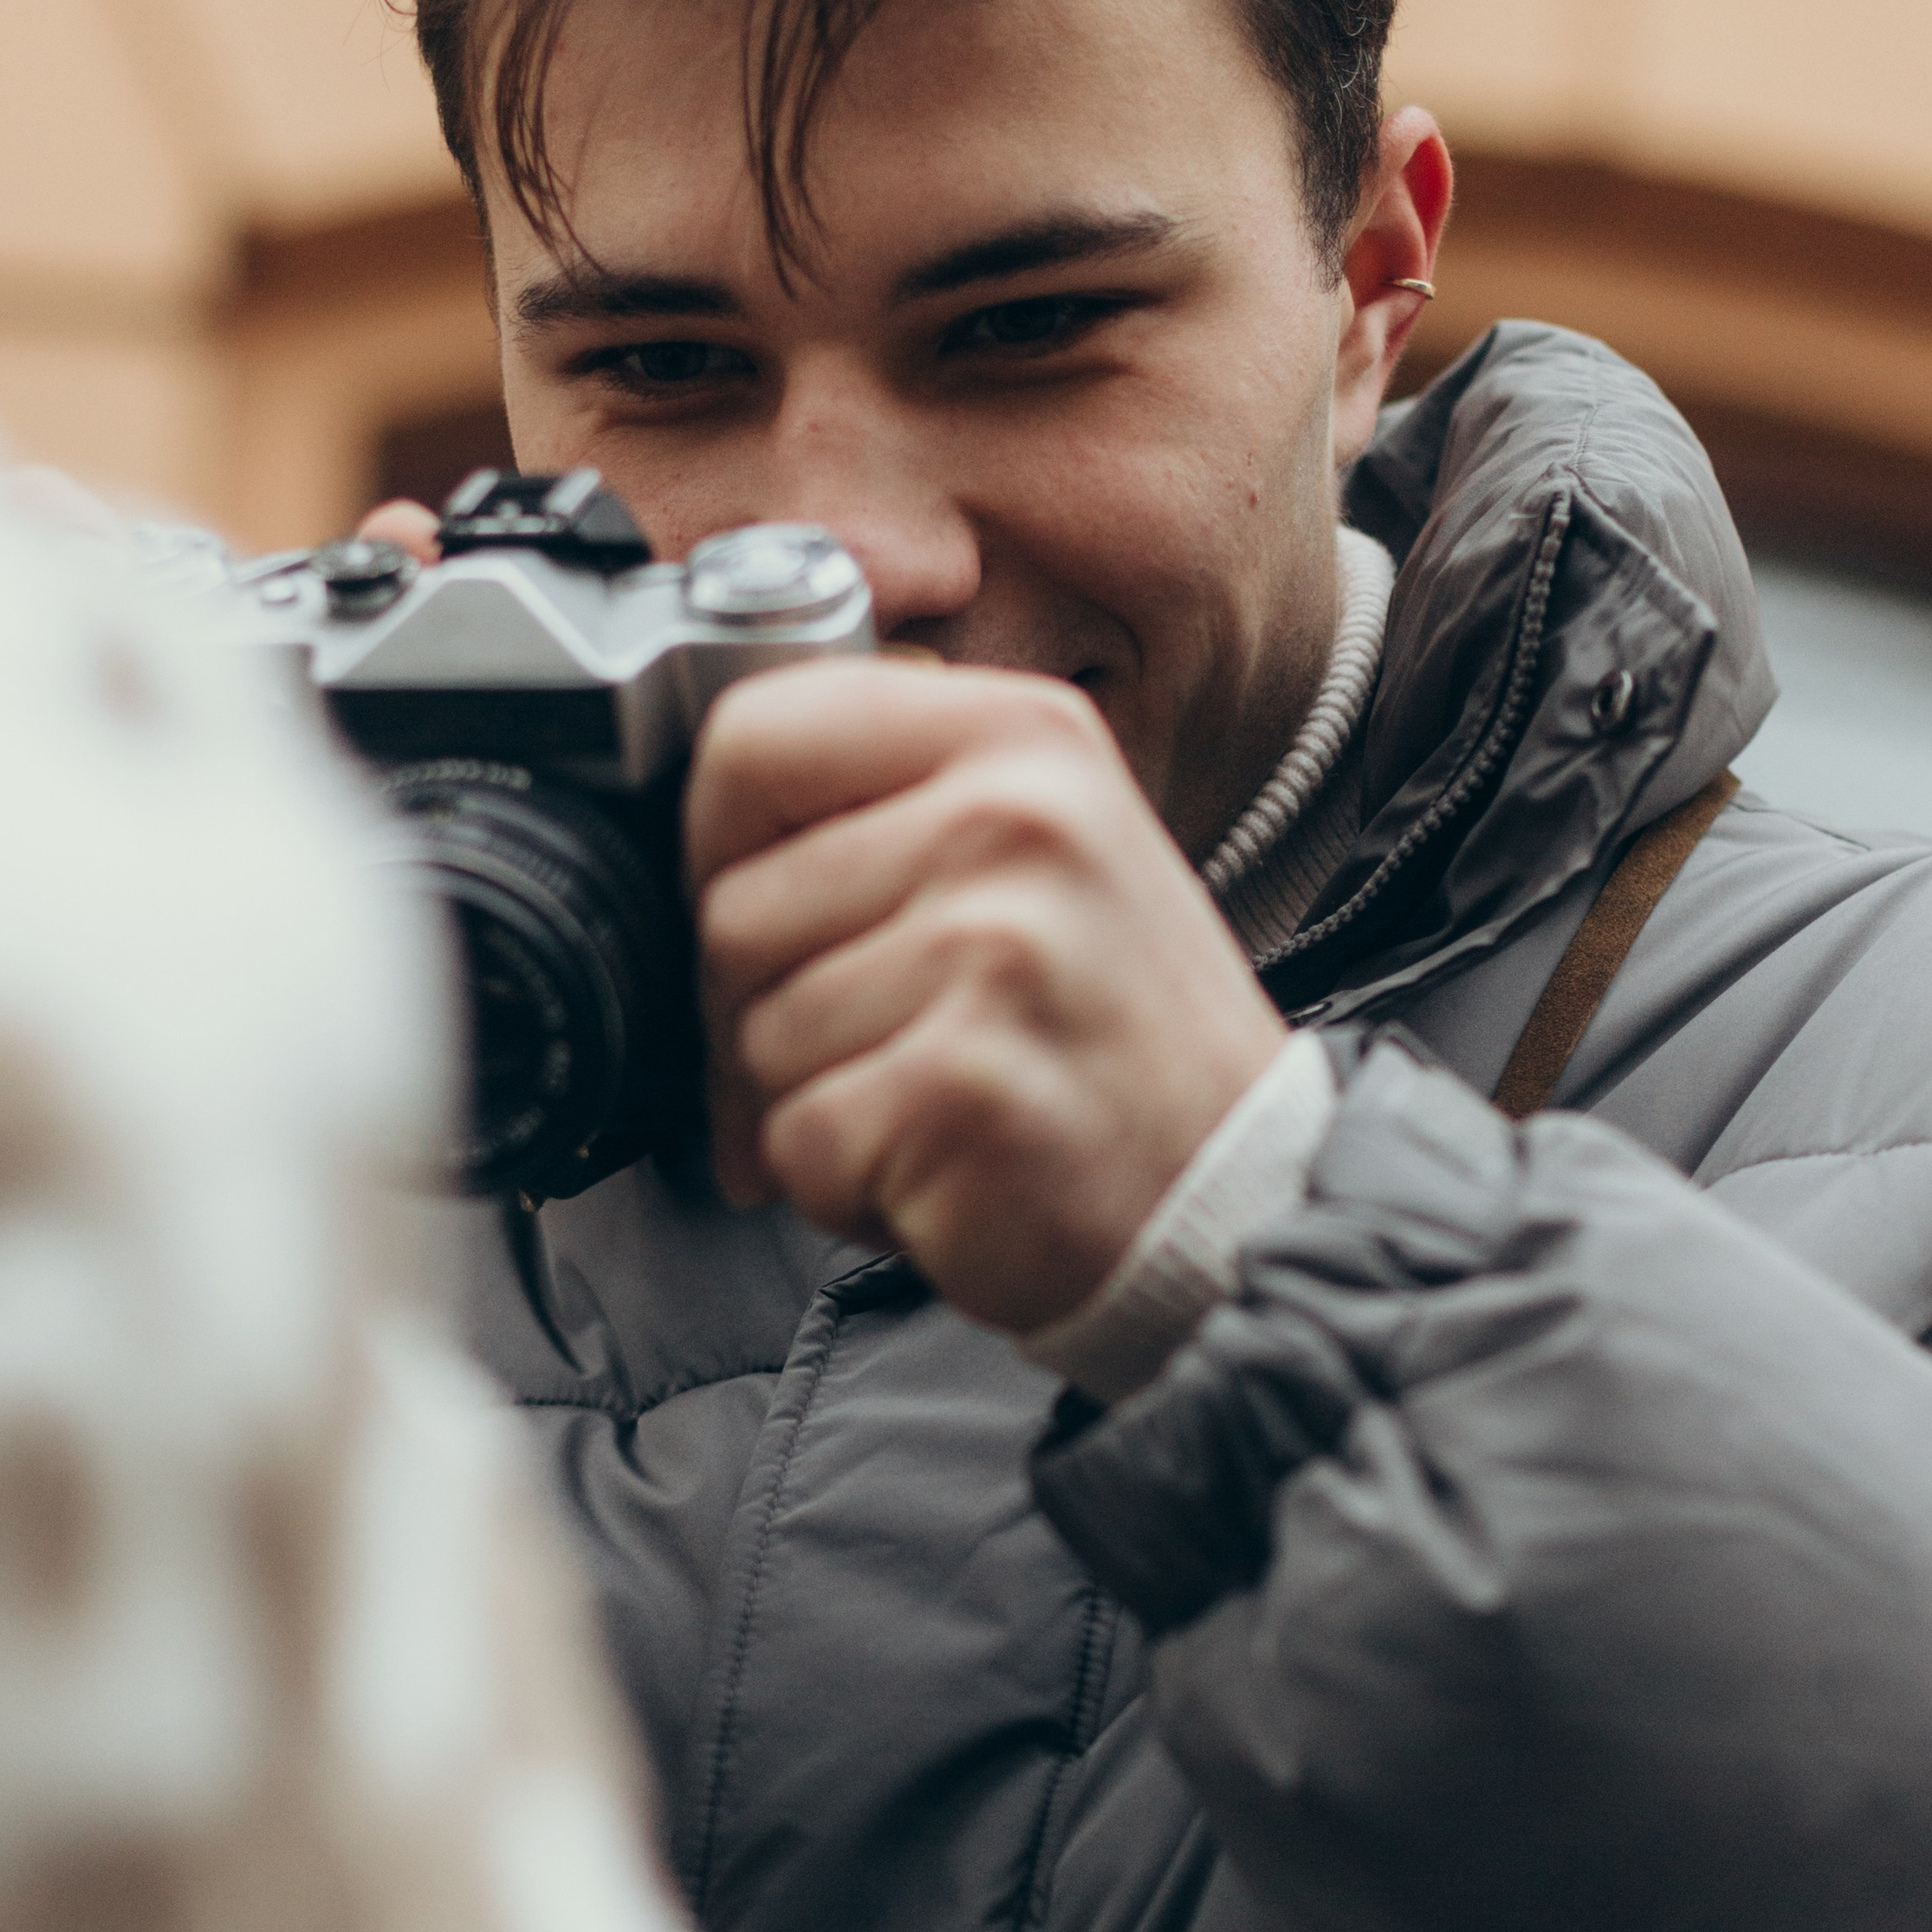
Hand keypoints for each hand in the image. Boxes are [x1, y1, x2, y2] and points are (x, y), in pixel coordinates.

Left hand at [688, 658, 1287, 1334]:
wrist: (1240, 1197)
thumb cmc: (1117, 1042)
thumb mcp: (1039, 855)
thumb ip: (890, 810)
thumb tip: (690, 849)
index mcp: (1022, 736)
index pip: (753, 734)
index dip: (720, 846)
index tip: (776, 915)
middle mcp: (1014, 820)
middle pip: (734, 909)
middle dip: (763, 1012)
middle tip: (878, 1052)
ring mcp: (992, 951)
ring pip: (755, 1036)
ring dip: (815, 1106)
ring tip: (936, 1107)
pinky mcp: (962, 1087)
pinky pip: (800, 1139)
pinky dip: (845, 1188)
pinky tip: (944, 1169)